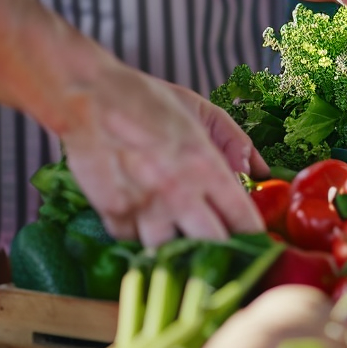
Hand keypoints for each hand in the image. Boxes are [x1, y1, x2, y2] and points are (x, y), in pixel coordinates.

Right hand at [60, 63, 264, 246]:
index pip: (243, 220)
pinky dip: (139, 234)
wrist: (86, 95)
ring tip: (177, 231)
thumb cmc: (145, 100)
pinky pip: (134, 240)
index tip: (251, 239)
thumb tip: (260, 171)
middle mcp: (178, 192)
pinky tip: (142, 217)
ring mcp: (144, 206)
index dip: (251, 235)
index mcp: (206, 167)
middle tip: (218, 242)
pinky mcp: (112, 213)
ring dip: (176, 246)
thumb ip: (235, 142)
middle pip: (212, 246)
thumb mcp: (201, 110)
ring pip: (171, 252)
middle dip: (220, 248)